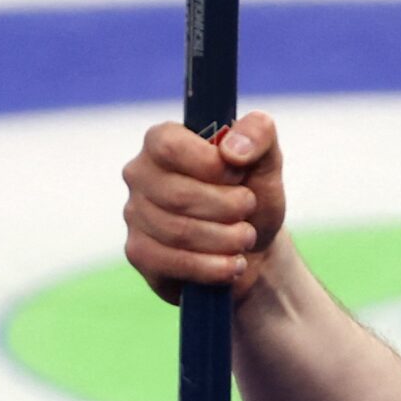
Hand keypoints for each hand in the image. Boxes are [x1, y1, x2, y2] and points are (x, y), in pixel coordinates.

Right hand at [120, 111, 287, 302]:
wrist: (253, 245)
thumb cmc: (252, 193)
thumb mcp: (266, 158)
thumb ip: (258, 133)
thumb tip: (232, 149)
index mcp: (163, 140)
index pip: (170, 146)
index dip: (212, 165)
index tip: (239, 176)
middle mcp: (140, 174)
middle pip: (179, 195)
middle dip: (230, 207)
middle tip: (249, 209)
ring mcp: (134, 214)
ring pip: (178, 232)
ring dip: (227, 238)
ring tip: (246, 236)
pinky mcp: (139, 252)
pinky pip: (172, 262)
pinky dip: (213, 266)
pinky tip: (233, 263)